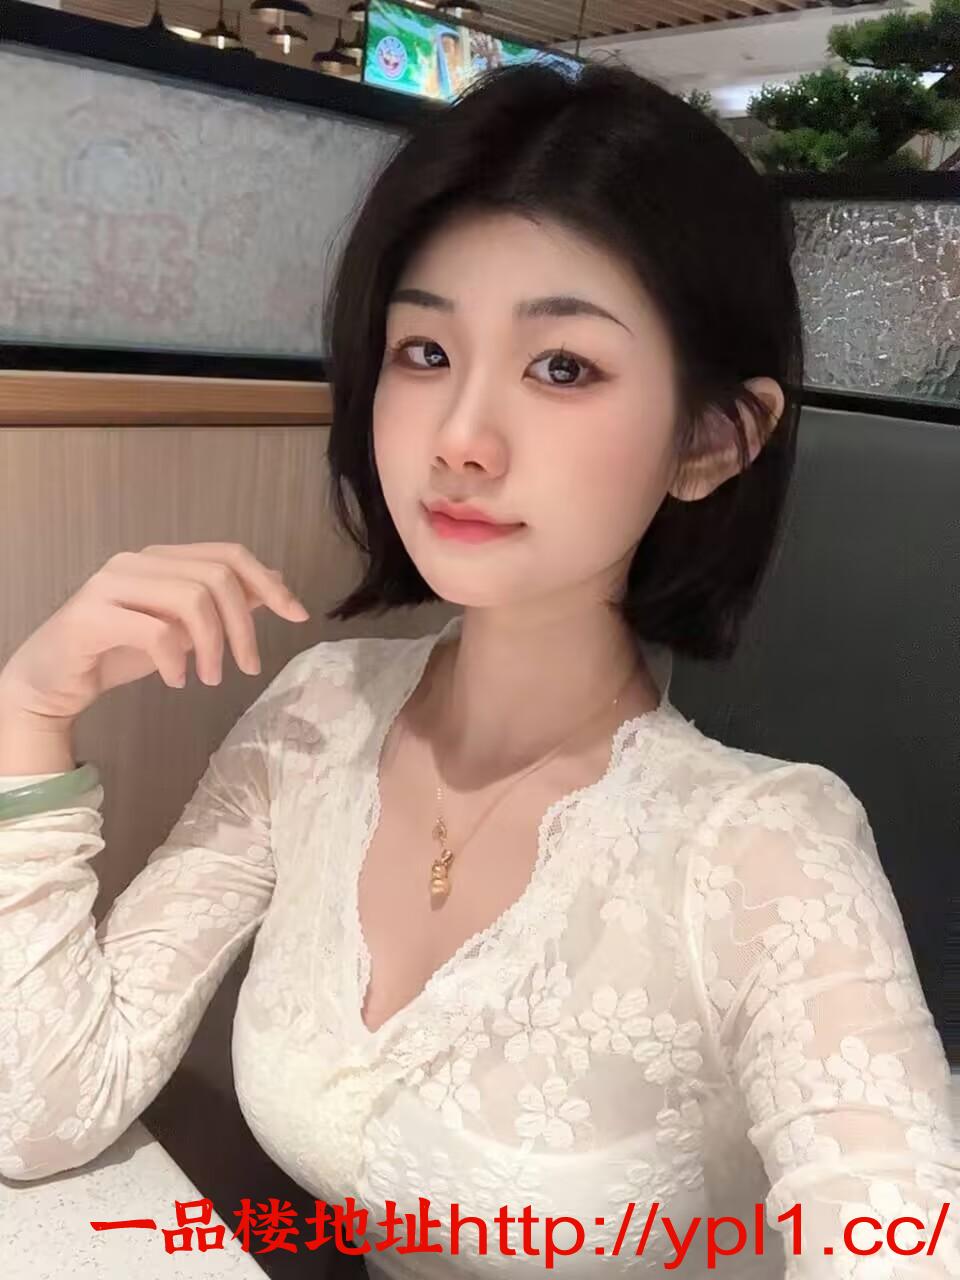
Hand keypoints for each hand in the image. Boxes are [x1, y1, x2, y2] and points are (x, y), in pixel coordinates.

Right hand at [0, 543, 309, 724]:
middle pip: (218, 577)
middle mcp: (137, 561)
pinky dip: (176, 660)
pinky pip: (155, 632)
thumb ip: (221, 602)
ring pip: (192, 599)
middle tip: (248, 667)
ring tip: (211, 677)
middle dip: (244, 626)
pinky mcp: (92, 616)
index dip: (269, 583)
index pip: (229, 554)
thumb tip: (272, 583)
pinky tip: (177, 680)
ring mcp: (111, 584)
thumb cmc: (117, 651)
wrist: (51, 679)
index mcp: (162, 558)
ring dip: (213, 646)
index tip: (297, 616)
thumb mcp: (181, 627)